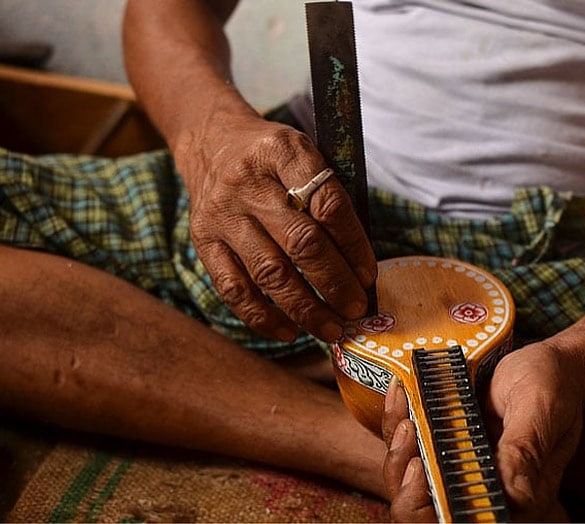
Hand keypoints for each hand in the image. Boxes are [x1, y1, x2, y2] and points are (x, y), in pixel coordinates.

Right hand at [175, 112, 375, 341]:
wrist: (211, 141)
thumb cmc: (272, 156)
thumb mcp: (305, 153)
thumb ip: (329, 196)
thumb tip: (361, 264)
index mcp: (283, 152)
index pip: (327, 204)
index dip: (354, 245)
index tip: (369, 275)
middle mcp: (248, 182)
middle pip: (301, 243)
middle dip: (335, 283)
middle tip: (356, 309)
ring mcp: (222, 214)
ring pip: (269, 272)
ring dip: (305, 308)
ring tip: (332, 328)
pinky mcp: (203, 241)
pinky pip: (233, 288)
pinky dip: (263, 316)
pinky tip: (289, 330)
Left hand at [382, 340, 584, 522]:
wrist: (551, 364)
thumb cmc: (553, 384)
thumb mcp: (540, 409)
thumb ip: (524, 449)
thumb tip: (515, 495)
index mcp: (519, 495)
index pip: (468, 521)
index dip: (436, 505)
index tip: (421, 466)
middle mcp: (488, 489)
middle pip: (429, 510)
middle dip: (405, 478)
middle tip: (408, 431)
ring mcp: (465, 469)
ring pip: (412, 481)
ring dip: (398, 447)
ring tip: (404, 408)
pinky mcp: (450, 447)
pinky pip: (413, 447)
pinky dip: (399, 422)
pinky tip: (401, 393)